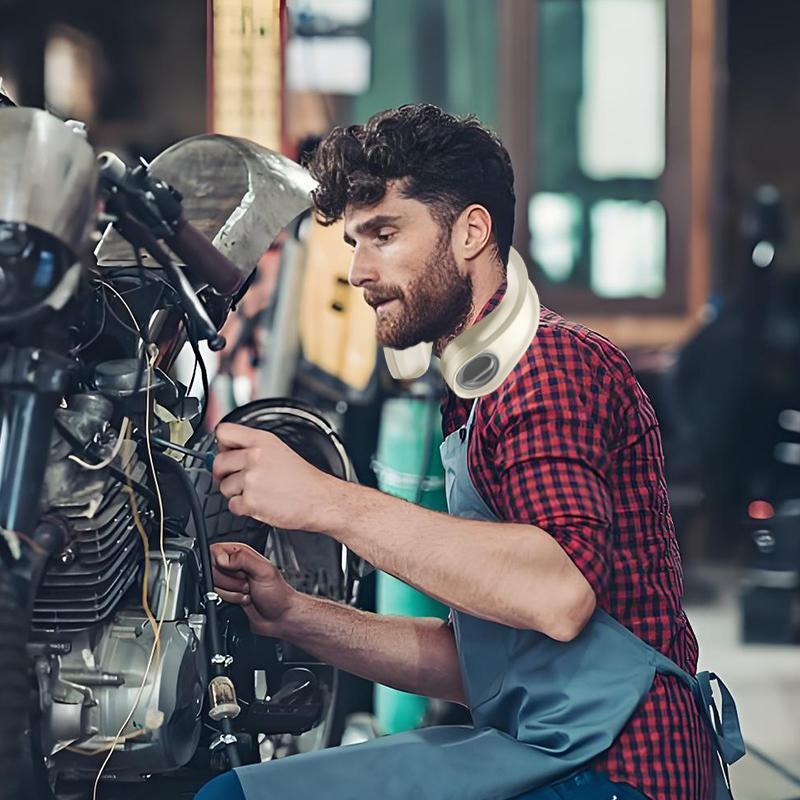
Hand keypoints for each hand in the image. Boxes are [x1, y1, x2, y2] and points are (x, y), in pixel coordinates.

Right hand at [210, 541, 295, 636]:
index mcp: (241, 553)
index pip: (215, 551)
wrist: (279, 616)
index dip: (222, 563)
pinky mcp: (227, 595)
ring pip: (213, 585)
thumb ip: (243, 559)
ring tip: (247, 591)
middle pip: (211, 570)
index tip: (237, 571)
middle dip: (229, 581)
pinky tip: (243, 599)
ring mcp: (229, 580)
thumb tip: (221, 558)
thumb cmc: (278, 593)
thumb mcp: (264, 571)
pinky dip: (230, 600)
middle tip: (246, 582)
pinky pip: (216, 597)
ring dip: (232, 592)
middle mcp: (233, 565)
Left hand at [212, 422, 340, 531]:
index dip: (222, 445)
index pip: (223, 431)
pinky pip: (232, 505)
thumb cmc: (303, 479)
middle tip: (236, 478)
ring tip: (255, 491)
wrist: (319, 499)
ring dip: (234, 493)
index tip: (226, 453)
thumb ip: (252, 447)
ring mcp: (252, 479)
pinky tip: (258, 502)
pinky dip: (242, 508)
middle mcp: (255, 457)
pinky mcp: (251, 500)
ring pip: (223, 486)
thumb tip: (224, 452)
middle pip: (218, 461)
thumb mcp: (279, 450)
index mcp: (262, 440)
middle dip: (224, 473)